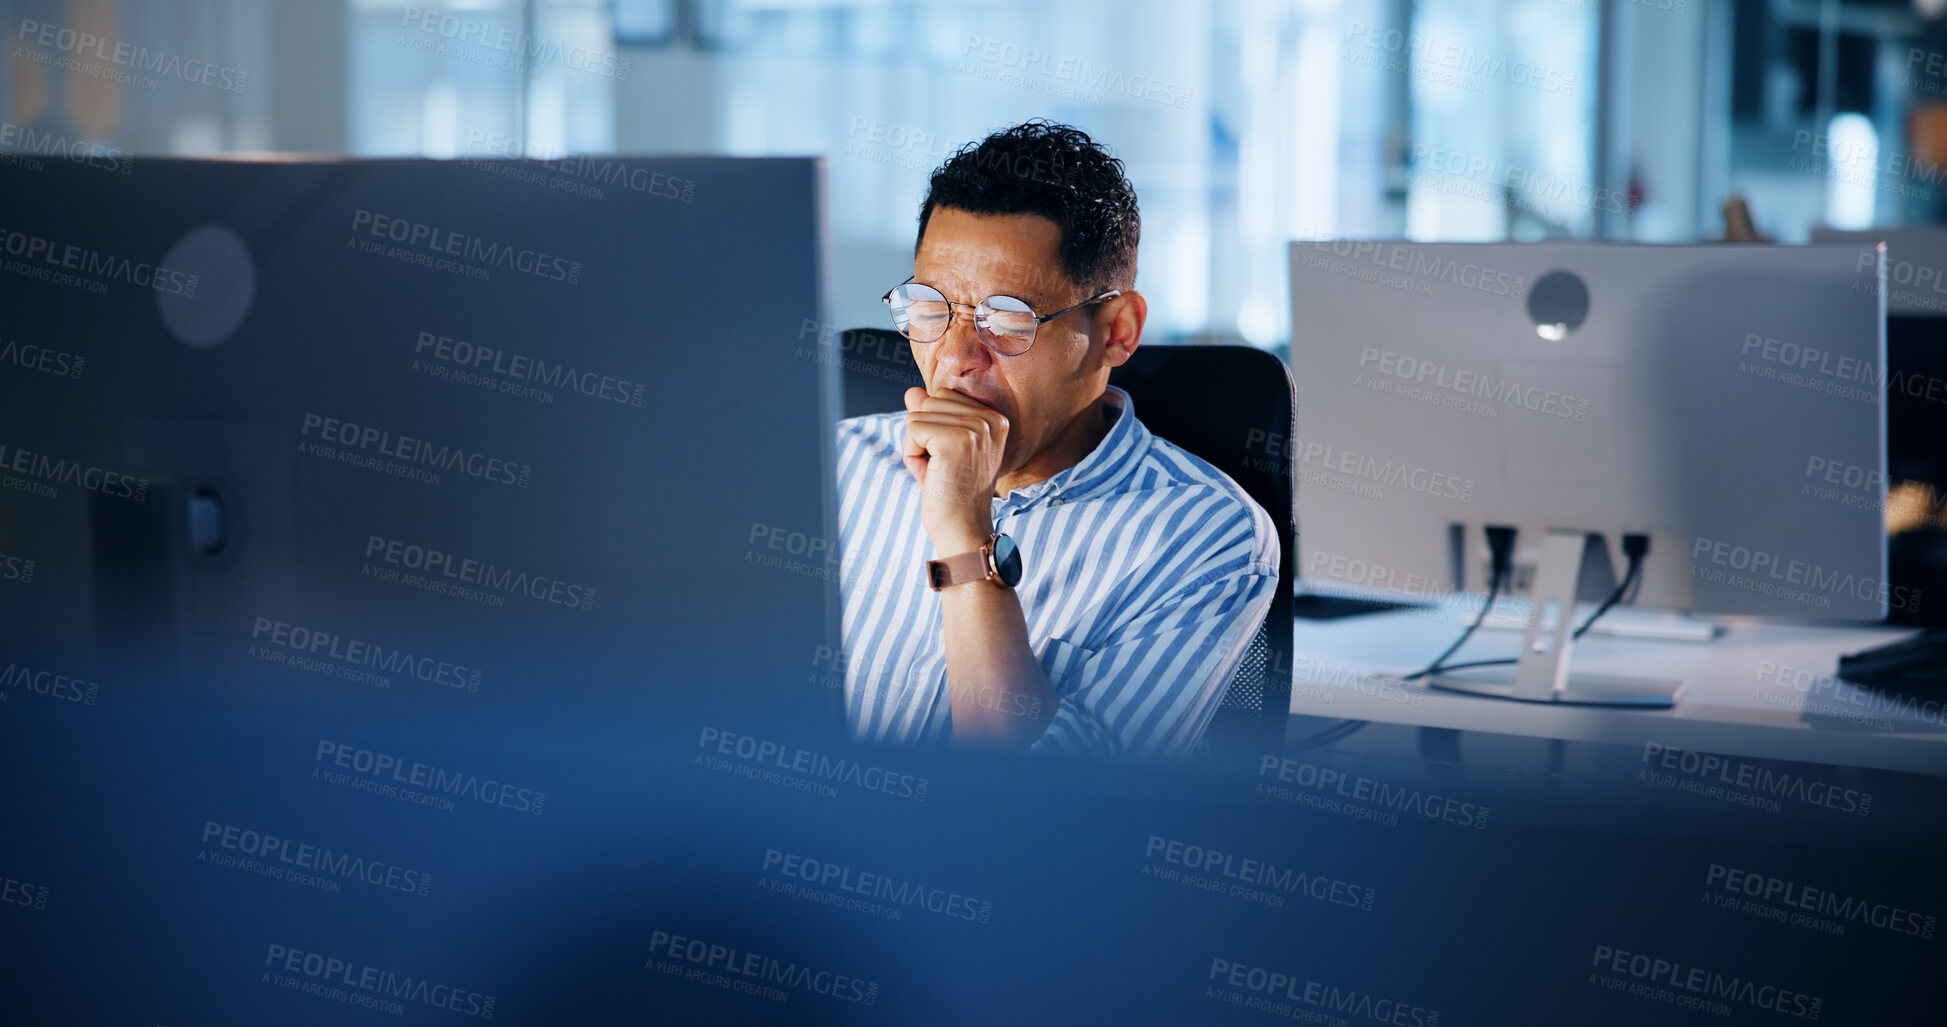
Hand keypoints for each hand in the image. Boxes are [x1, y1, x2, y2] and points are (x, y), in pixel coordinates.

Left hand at [903, 386, 1006, 552]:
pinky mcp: (956, 440)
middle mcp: (991, 419)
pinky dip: (911, 455)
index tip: (951, 460)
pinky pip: (912, 429)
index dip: (935, 429)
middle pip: (930, 402)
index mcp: (996, 419)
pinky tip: (931, 475)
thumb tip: (912, 392)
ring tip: (938, 473)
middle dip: (923, 436)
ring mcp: (976, 428)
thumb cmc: (953, 495)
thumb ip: (931, 417)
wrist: (963, 531)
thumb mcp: (942, 450)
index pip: (944, 397)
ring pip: (918, 415)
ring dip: (916, 447)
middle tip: (943, 469)